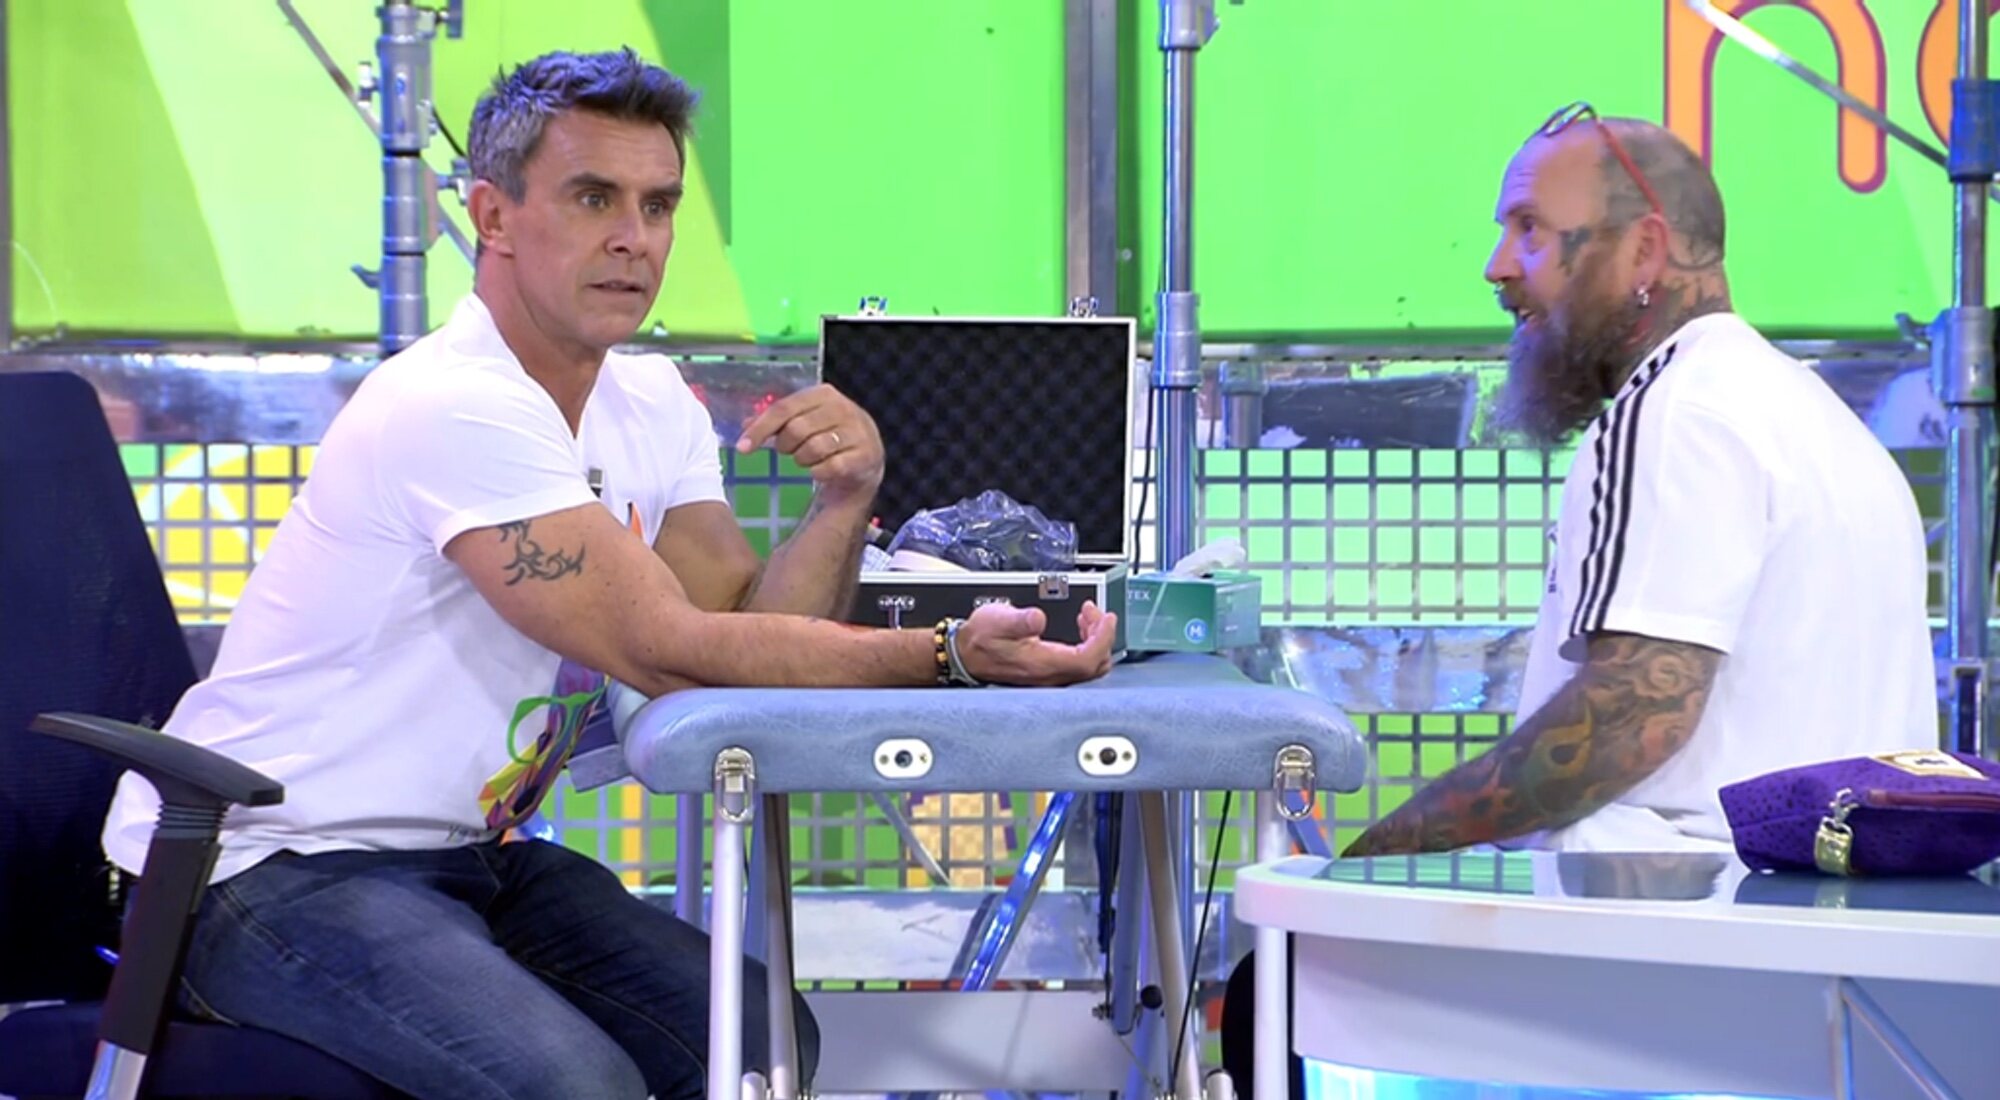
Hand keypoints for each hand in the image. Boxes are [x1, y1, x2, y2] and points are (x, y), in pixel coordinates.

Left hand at [737, 384, 884, 502]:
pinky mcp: (864, 456)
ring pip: (813, 449)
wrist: (867, 460)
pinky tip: (822, 470)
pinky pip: (829, 468)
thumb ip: (777, 421)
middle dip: (785, 446)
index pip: (784, 408)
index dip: (760, 428)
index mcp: (824, 394)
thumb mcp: (804, 421)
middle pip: (796, 429)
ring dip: (803, 460)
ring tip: (808, 459)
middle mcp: (843, 409)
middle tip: (788, 451)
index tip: (742, 448)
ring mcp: (856, 432)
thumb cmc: (829, 435)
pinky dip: (818, 473)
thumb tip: (745, 424)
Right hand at [954, 601, 1117, 686]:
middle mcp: (1049, 676)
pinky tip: (1078, 630)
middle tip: (1095, 613)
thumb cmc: (979, 639)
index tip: (1106, 617)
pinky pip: (1078, 665)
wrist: (964, 654)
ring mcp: (1050, 677)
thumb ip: (1020, 620)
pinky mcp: (1048, 674)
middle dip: (1102, 636)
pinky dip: (1086, 646)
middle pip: (1094, 665)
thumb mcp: (997, 620)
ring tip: (1087, 618)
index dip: (1103, 638)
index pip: (1088, 658)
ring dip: (1094, 640)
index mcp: (1042, 664)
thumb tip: (1038, 618)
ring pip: (1088, 666)